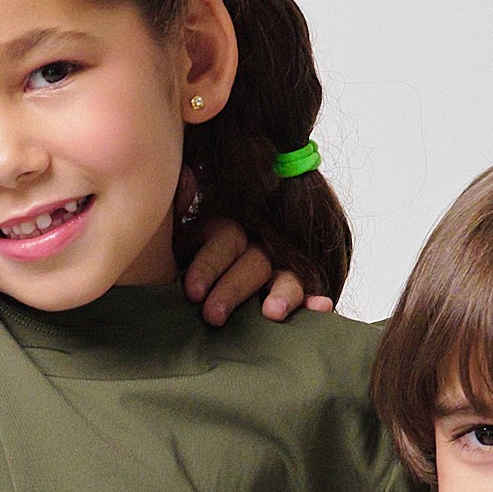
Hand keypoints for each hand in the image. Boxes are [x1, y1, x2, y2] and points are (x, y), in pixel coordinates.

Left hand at [178, 217, 323, 322]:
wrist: (186, 295)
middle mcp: (255, 248)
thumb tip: (185, 176)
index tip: (192, 291)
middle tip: (213, 315)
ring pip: (285, 278)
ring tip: (273, 312)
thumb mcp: (171, 241)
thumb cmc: (178, 268)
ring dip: (283, 293)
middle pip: (254, 261)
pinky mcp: (290, 297)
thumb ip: (176, 212)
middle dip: (233, 288)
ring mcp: (277, 272)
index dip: (209, 265)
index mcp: (225, 233)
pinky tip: (321, 307)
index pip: (224, 240)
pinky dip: (314, 303)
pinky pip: (305, 297)